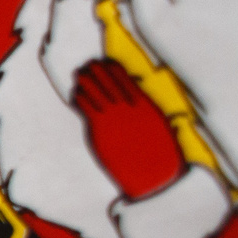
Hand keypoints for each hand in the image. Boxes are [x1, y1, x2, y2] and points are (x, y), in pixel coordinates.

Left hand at [74, 57, 184, 199]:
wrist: (152, 174)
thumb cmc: (160, 154)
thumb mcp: (161, 128)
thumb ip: (153, 115)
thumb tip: (161, 113)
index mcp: (144, 103)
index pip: (125, 77)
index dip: (112, 68)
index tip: (105, 62)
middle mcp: (127, 106)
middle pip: (107, 80)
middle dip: (96, 71)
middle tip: (86, 65)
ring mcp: (112, 117)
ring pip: (94, 91)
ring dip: (85, 81)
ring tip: (78, 75)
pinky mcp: (99, 130)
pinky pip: (85, 108)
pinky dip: (79, 99)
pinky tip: (75, 95)